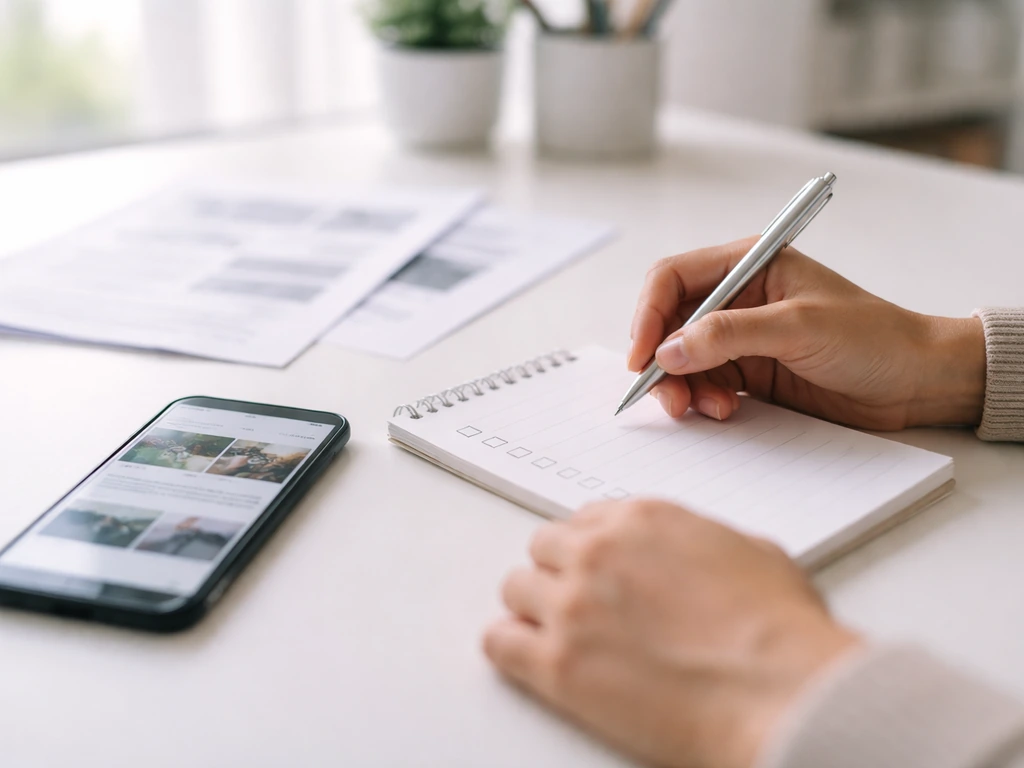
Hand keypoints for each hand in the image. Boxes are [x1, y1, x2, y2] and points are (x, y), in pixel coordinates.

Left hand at [484, 500, 861, 767]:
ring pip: (515, 588)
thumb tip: (693, 556)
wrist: (783, 694)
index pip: (585, 520)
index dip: (590, 547)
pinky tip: (529, 657)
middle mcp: (598, 554)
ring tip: (558, 633)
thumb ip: (700, 542)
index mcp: (642, 519)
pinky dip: (510, 648)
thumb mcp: (751, 552)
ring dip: (533, 608)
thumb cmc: (781, 632)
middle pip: (543, 548)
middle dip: (559, 573)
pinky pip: (499, 642)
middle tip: (577, 601)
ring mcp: (573, 607)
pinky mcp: (558, 666)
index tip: (594, 566)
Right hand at [628, 238, 985, 429]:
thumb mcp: (799, 327)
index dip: (648, 315)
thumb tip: (669, 349)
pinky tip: (722, 411)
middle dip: (662, 360)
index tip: (643, 355)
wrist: (916, 382)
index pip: (673, 279)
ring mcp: (741, 336)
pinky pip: (704, 383)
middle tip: (668, 396)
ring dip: (682, 386)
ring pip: (682, 359)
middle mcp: (738, 297)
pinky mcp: (749, 371)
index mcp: (749, 264)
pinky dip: (701, 399)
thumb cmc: (873, 338)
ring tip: (705, 409)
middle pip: (669, 323)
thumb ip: (730, 334)